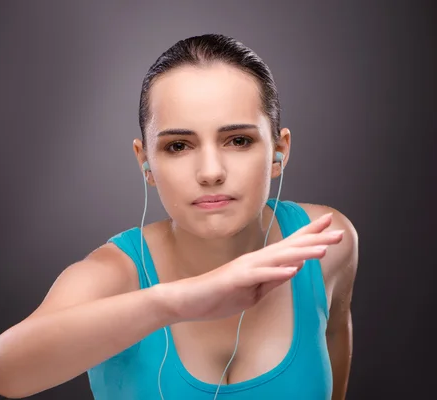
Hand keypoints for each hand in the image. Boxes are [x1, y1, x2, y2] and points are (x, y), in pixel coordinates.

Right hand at [163, 213, 341, 321]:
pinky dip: (276, 272)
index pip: (289, 246)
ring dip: (301, 252)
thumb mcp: (253, 292)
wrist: (188, 300)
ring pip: (278, 258)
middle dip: (314, 239)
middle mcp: (255, 260)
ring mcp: (245, 268)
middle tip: (338, 232)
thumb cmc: (219, 296)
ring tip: (323, 249)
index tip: (330, 224)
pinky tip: (292, 269)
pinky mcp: (235, 279)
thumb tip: (295, 267)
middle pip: (289, 247)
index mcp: (260, 264)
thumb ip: (273, 280)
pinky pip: (259, 275)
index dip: (310, 235)